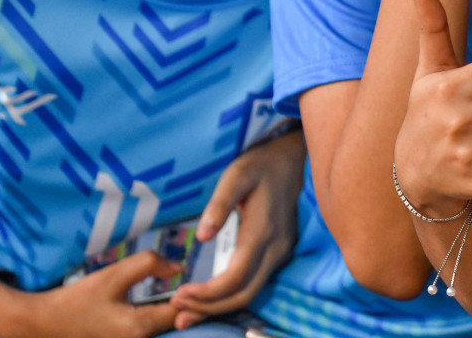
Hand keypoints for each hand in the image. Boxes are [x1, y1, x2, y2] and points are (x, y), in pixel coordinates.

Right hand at [0, 253, 179, 337]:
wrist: (45, 325)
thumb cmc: (78, 300)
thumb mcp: (112, 276)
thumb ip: (147, 265)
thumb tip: (178, 266)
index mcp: (139, 329)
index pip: (183, 312)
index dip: (194, 293)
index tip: (197, 276)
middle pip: (176, 322)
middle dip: (187, 303)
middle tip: (193, 281)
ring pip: (165, 328)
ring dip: (174, 310)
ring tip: (180, 289)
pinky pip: (152, 331)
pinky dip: (160, 317)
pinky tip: (162, 302)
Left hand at [170, 130, 305, 328]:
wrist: (292, 157)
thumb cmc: (260, 164)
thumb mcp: (236, 175)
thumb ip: (219, 204)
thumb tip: (201, 236)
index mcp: (262, 232)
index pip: (234, 278)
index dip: (206, 294)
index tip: (179, 295)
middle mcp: (276, 248)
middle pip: (244, 295)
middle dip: (209, 308)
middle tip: (178, 314)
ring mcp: (281, 252)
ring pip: (252, 293)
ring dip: (220, 308)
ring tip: (189, 312)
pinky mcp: (280, 252)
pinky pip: (256, 284)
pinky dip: (232, 297)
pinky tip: (212, 298)